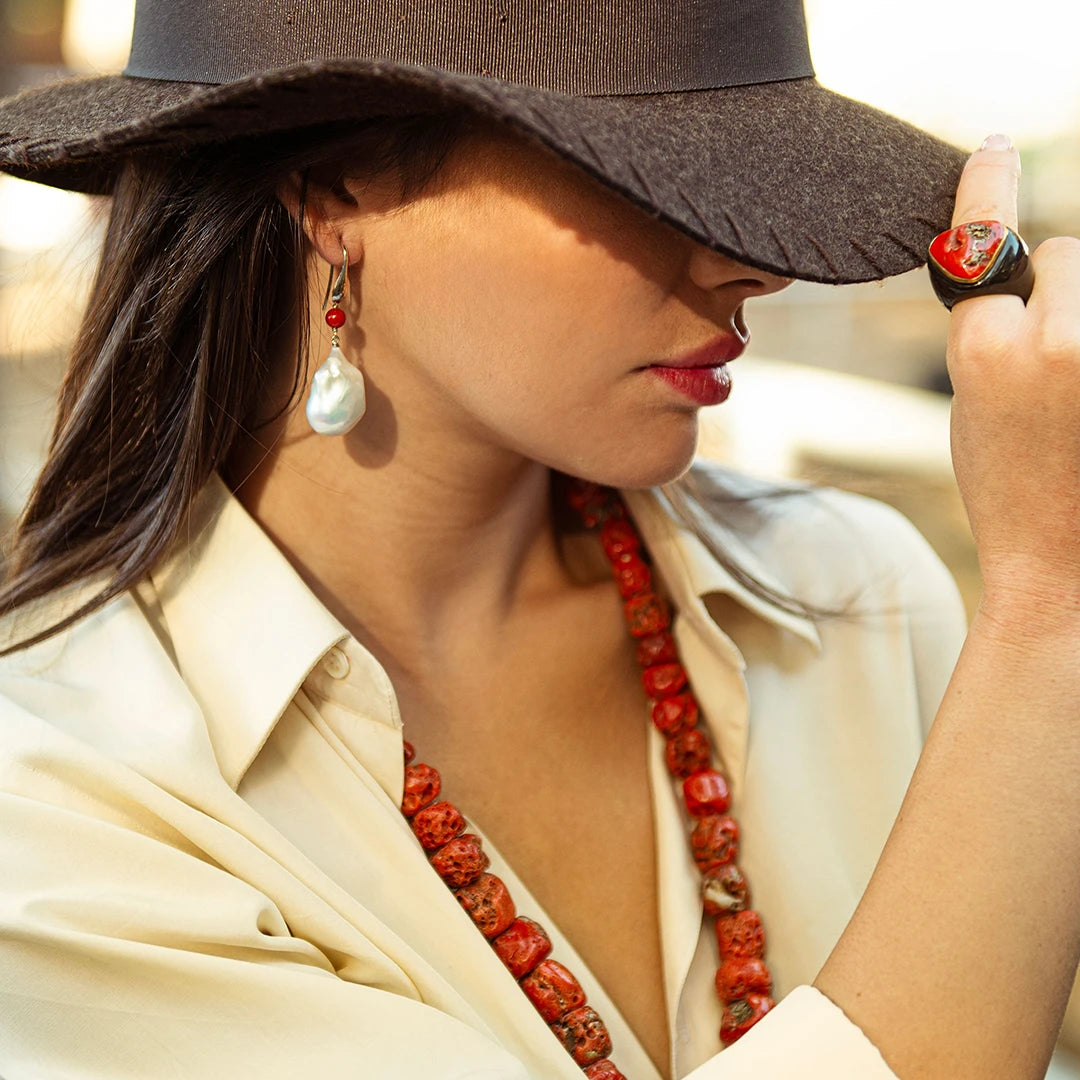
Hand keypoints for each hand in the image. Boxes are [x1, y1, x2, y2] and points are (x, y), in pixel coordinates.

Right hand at [945, 136, 1079, 623]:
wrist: (1068, 565)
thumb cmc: (1012, 487)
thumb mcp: (973, 399)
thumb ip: (996, 325)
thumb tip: (1044, 263)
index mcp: (986, 351)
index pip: (988, 241)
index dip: (986, 188)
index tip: (990, 147)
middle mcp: (1060, 340)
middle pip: (1068, 255)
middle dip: (1056, 293)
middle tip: (1050, 372)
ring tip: (1078, 393)